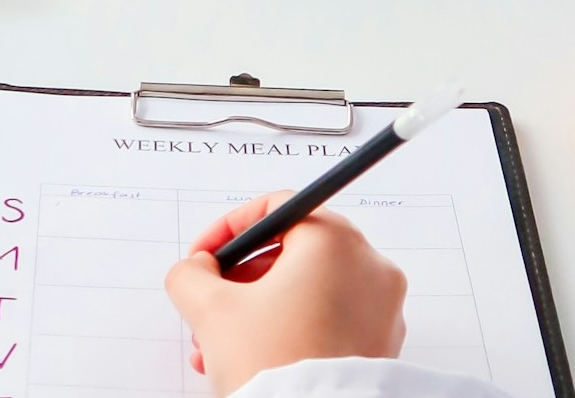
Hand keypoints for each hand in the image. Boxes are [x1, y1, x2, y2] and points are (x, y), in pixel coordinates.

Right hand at [164, 194, 406, 394]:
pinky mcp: (382, 346)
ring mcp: (382, 310)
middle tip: (211, 303)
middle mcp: (369, 267)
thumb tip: (195, 270)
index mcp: (334, 241)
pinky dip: (292, 329)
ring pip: (308, 290)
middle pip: (291, 252)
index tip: (206, 255)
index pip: (276, 209)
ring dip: (260, 309)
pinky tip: (254, 358)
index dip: (229, 229)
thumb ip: (191, 275)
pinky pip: (329, 321)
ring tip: (221, 345)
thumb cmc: (273, 366)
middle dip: (240, 280)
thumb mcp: (211, 310)